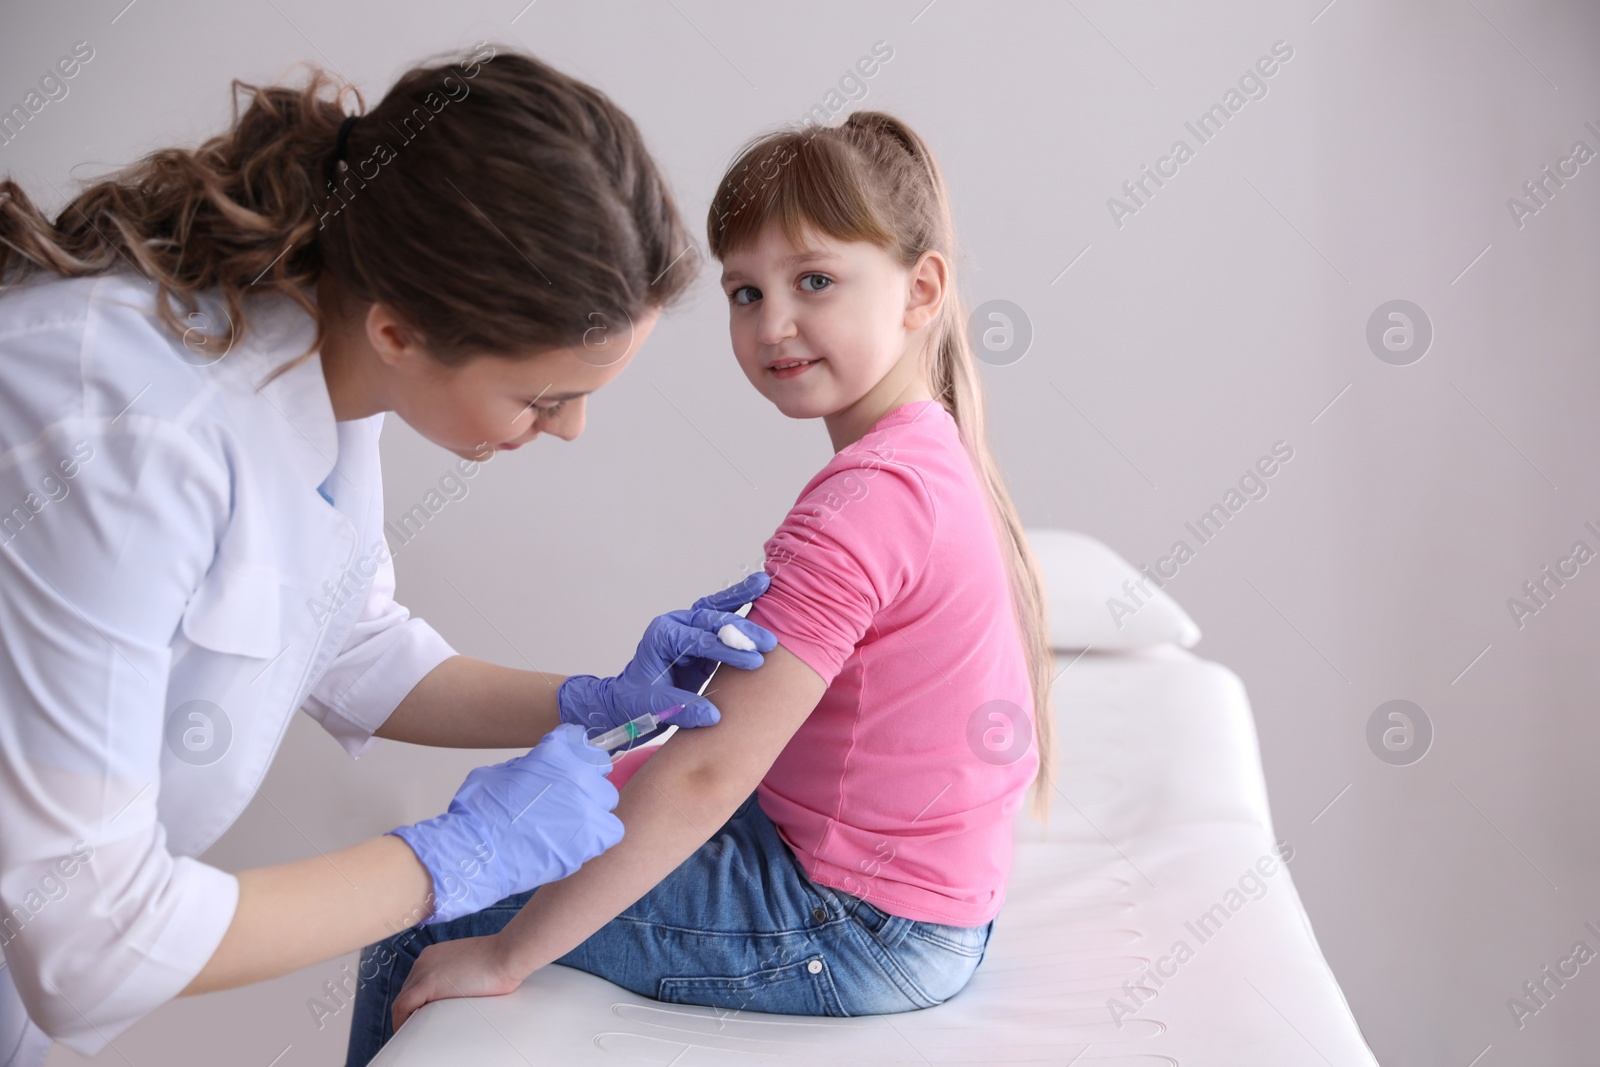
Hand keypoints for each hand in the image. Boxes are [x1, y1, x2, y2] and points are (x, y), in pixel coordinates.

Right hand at [389, 724, 622, 925]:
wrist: (476, 854)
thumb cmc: (478, 815)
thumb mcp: (497, 774)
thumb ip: (527, 766)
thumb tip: (536, 769)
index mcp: (554, 753)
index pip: (576, 741)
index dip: (570, 754)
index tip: (566, 765)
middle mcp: (577, 774)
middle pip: (597, 772)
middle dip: (584, 783)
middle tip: (566, 801)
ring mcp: (587, 806)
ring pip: (607, 800)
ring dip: (593, 809)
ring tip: (572, 825)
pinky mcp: (593, 838)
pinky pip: (612, 831)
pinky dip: (599, 836)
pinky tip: (578, 843)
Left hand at [391, 933, 518, 1032]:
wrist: (507, 954)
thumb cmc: (499, 962)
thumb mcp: (470, 967)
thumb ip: (457, 978)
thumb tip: (459, 997)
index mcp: (432, 956)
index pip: (414, 985)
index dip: (415, 1005)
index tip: (422, 1019)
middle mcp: (423, 961)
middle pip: (406, 993)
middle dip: (410, 1014)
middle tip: (419, 1032)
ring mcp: (424, 970)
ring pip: (402, 1001)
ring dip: (406, 1020)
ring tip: (416, 1036)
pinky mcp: (428, 983)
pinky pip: (403, 1006)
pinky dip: (401, 1022)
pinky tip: (409, 1034)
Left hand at [557, 572, 776, 738]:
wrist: (627, 703)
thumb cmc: (635, 703)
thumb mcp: (654, 707)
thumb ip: (682, 708)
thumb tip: (714, 715)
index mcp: (662, 636)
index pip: (699, 640)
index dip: (727, 650)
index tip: (752, 661)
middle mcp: (676, 625)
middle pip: (711, 619)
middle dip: (741, 630)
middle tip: (769, 642)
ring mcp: (688, 628)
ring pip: (716, 609)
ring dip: (741, 599)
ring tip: (765, 585)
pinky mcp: (701, 638)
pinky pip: (722, 619)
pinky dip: (739, 605)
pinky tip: (759, 593)